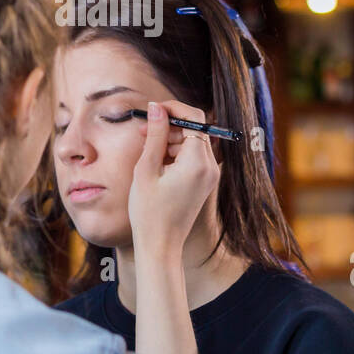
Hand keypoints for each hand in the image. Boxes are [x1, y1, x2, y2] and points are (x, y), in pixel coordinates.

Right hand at [128, 100, 219, 257]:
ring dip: (170, 138)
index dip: (173, 108)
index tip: (153, 109)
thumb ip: (154, 135)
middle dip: (169, 124)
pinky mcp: (204, 183)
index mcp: (198, 162)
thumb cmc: (149, 212)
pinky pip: (192, 157)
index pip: (194, 118)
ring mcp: (209, 176)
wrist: (160, 247)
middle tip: (142, 129)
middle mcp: (210, 167)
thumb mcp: (146, 169)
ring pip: (192, 142)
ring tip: (145, 146)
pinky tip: (155, 161)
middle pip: (194, 129)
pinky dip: (175, 153)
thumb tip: (157, 107)